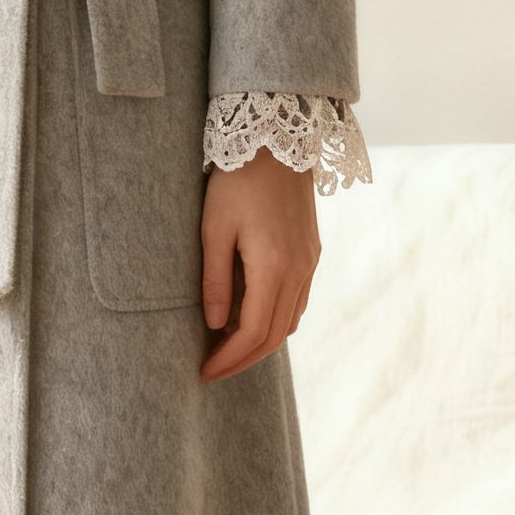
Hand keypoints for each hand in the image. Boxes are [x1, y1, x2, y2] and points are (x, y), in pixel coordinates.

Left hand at [198, 154, 319, 382]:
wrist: (276, 141)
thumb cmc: (237, 181)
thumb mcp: (214, 228)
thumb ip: (215, 279)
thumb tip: (216, 325)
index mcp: (274, 267)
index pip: (252, 332)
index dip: (228, 359)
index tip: (203, 372)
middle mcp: (299, 271)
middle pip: (275, 336)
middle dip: (243, 360)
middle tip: (212, 370)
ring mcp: (309, 263)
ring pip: (289, 322)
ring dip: (260, 342)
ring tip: (226, 348)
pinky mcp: (311, 253)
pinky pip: (297, 302)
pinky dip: (274, 320)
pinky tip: (250, 318)